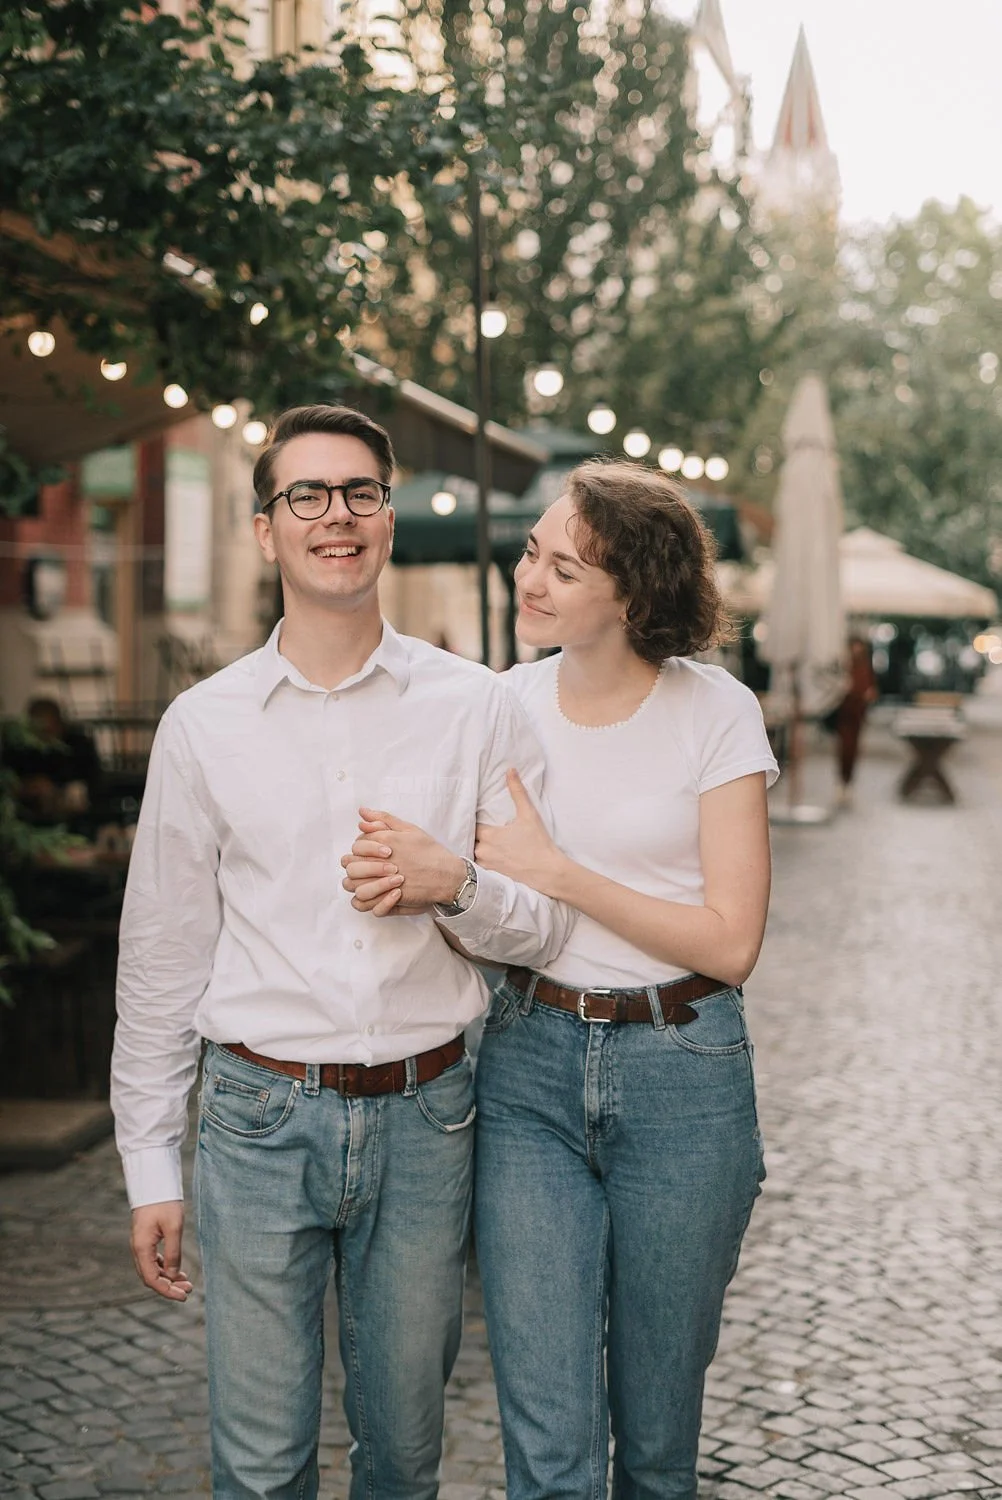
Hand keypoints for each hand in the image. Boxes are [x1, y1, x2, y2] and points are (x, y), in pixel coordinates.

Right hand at [130, 1201, 191, 1301]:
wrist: (154, 1182)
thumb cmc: (164, 1202)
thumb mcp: (174, 1227)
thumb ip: (173, 1253)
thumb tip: (172, 1275)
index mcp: (142, 1248)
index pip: (152, 1279)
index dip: (167, 1291)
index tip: (184, 1296)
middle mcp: (138, 1248)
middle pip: (151, 1277)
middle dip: (169, 1287)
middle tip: (189, 1290)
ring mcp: (140, 1244)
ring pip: (152, 1269)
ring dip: (167, 1278)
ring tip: (186, 1282)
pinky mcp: (145, 1239)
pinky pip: (153, 1260)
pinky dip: (165, 1267)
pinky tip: (177, 1270)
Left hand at [340, 809, 465, 915]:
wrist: (448, 875)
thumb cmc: (430, 852)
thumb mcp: (409, 829)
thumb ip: (384, 820)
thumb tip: (362, 812)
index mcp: (386, 840)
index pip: (357, 843)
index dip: (362, 848)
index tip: (373, 853)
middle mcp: (382, 860)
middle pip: (351, 863)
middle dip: (356, 865)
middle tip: (369, 868)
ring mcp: (384, 880)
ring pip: (353, 884)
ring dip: (358, 882)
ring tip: (370, 882)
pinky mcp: (389, 897)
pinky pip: (364, 902)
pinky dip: (365, 900)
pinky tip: (374, 895)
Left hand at [474, 769, 564, 896]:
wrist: (548, 871)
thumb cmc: (539, 843)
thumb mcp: (528, 814)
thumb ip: (517, 791)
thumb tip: (510, 770)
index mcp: (489, 835)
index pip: (470, 823)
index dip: (472, 818)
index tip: (476, 815)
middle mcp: (483, 851)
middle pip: (470, 838)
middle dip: (473, 833)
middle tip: (478, 827)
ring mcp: (485, 865)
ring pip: (472, 852)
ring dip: (475, 846)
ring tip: (481, 841)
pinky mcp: (490, 876)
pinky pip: (477, 866)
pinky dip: (479, 860)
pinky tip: (486, 856)